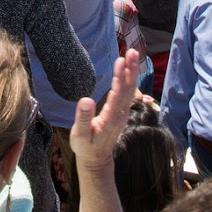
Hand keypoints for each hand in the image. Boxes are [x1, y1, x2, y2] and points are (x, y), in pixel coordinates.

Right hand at [70, 48, 140, 175]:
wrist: (97, 160)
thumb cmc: (86, 147)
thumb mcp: (80, 136)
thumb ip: (83, 119)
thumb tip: (86, 99)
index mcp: (110, 118)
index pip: (117, 93)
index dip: (120, 77)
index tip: (120, 61)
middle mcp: (120, 114)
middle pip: (128, 89)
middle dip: (130, 69)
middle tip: (131, 51)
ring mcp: (122, 112)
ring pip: (130, 89)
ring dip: (132, 71)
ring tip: (132, 54)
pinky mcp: (121, 111)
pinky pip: (128, 92)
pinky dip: (130, 78)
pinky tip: (129, 68)